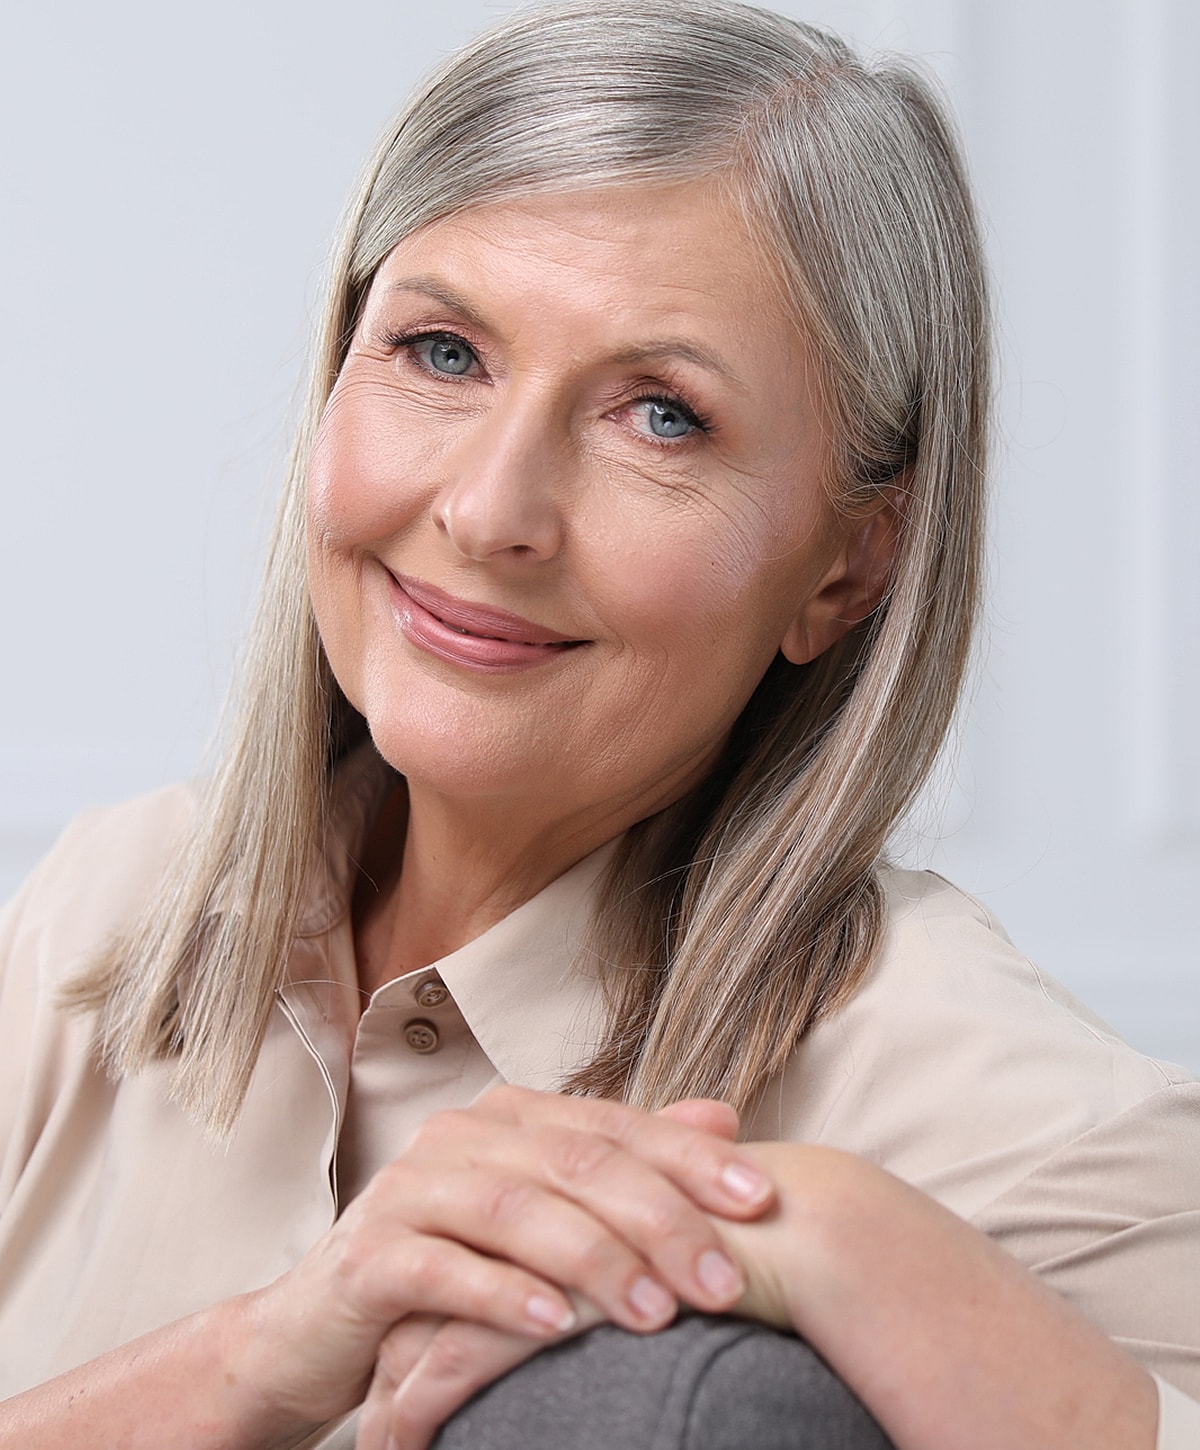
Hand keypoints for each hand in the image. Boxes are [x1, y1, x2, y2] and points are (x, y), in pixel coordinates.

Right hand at [236, 1087, 773, 1434]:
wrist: (319, 1326)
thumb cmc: (451, 1264)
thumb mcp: (543, 1212)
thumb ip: (624, 1161)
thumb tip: (723, 1114)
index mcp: (511, 1116)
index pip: (615, 1126)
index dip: (692, 1158)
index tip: (763, 1199)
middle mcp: (462, 1137)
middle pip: (575, 1163)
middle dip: (660, 1218)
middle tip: (726, 1279)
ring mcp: (410, 1188)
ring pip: (516, 1210)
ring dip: (593, 1261)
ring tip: (657, 1313)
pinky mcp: (368, 1256)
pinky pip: (442, 1269)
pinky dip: (501, 1296)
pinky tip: (552, 1328)